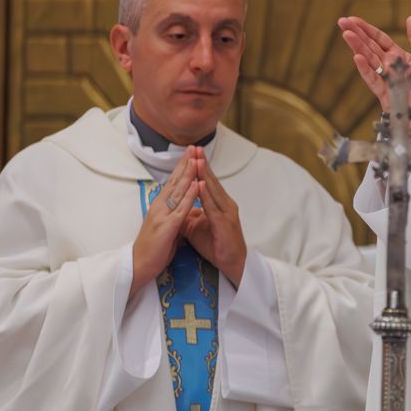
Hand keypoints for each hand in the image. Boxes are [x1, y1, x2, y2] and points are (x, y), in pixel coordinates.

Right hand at [131, 153, 196, 295]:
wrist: (139, 265)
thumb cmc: (154, 248)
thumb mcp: (166, 226)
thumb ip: (174, 214)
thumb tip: (183, 207)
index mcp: (160, 206)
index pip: (172, 182)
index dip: (182, 168)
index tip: (190, 153)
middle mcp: (159, 206)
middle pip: (174, 181)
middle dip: (185, 164)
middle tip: (194, 147)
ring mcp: (162, 215)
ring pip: (178, 191)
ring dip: (188, 174)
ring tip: (197, 159)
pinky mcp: (167, 226)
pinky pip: (181, 209)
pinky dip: (190, 196)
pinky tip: (198, 185)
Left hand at [183, 148, 247, 285]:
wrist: (231, 262)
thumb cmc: (215, 244)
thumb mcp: (197, 226)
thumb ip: (190, 213)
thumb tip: (178, 206)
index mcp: (218, 204)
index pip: (207, 182)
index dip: (199, 167)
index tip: (192, 153)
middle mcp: (225, 204)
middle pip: (211, 181)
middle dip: (203, 164)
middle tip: (196, 148)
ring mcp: (226, 213)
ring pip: (213, 190)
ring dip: (205, 175)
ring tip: (197, 160)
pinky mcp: (225, 223)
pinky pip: (213, 207)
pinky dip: (206, 195)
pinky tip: (201, 185)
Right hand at [339, 14, 410, 128]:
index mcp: (396, 55)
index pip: (378, 39)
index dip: (367, 29)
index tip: (352, 19)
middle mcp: (387, 65)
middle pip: (369, 46)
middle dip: (356, 33)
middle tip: (342, 21)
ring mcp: (384, 77)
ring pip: (368, 60)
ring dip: (357, 47)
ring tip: (347, 34)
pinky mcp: (384, 91)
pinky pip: (373, 79)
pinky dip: (365, 68)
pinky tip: (357, 58)